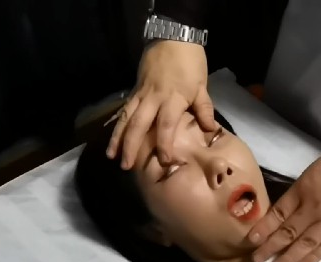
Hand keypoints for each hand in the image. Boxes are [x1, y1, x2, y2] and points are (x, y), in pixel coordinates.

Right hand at [107, 40, 215, 168]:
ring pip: (126, 118)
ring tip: (111, 155)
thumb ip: (204, 109)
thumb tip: (210, 130)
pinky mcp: (135, 89)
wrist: (172, 36)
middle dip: (131, 146)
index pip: (167, 126)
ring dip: (117, 137)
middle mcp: (153, 98)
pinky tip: (113, 137)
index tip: (164, 161)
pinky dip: (118, 124)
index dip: (165, 145)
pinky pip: (124, 109)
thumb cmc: (190, 62)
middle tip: (126, 166)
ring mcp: (141, 94)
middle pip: (139, 125)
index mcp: (173, 98)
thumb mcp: (202, 85)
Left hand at [248, 135, 320, 261]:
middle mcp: (312, 208)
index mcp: (302, 190)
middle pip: (287, 232)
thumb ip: (299, 191)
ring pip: (305, 244)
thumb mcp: (313, 171)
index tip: (251, 240)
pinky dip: (313, 258)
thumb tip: (286, 210)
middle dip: (270, 248)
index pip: (277, 213)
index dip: (263, 228)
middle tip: (256, 261)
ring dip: (288, 258)